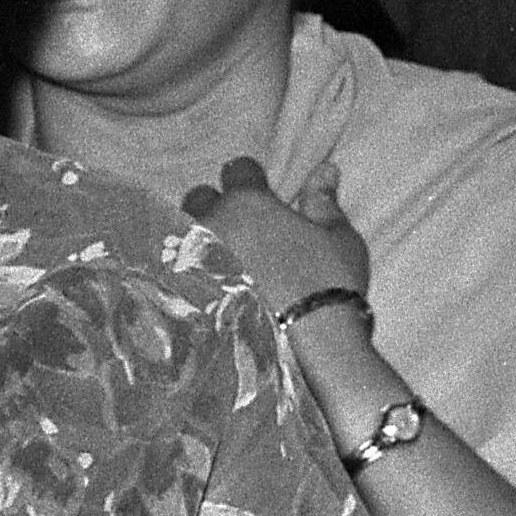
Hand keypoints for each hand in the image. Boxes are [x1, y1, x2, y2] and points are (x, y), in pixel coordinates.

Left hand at [177, 159, 371, 323]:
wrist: (309, 347)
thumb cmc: (330, 286)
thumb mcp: (339, 239)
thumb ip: (323, 202)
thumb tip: (325, 169)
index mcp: (248, 203)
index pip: (239, 170)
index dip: (251, 180)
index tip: (261, 196)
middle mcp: (211, 225)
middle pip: (199, 200)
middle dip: (214, 208)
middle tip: (239, 232)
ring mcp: (191, 263)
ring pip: (182, 238)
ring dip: (197, 244)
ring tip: (219, 265)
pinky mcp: (182, 298)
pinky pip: (176, 277)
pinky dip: (188, 279)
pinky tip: (205, 294)